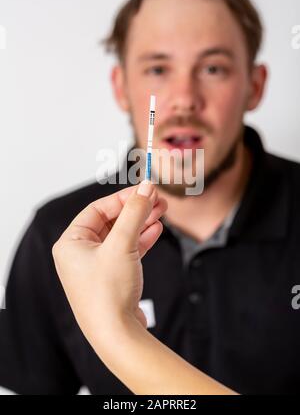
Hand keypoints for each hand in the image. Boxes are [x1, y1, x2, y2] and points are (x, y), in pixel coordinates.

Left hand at [52, 181, 167, 340]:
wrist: (117, 335)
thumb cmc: (109, 291)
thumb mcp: (122, 244)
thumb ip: (134, 212)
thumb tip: (147, 187)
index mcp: (71, 243)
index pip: (97, 209)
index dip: (123, 198)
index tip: (146, 190)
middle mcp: (79, 254)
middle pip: (110, 221)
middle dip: (135, 210)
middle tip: (158, 200)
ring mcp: (96, 267)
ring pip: (120, 235)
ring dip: (141, 223)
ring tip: (161, 212)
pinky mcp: (111, 277)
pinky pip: (126, 251)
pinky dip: (141, 240)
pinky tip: (156, 230)